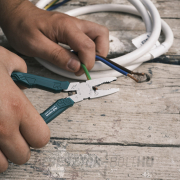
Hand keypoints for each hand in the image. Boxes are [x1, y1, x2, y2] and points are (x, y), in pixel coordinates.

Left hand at [0, 0, 108, 75]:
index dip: (87, 63)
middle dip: (100, 54)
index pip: (88, 46)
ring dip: (96, 51)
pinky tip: (78, 57)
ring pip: (98, 36)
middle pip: (101, 35)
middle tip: (89, 65)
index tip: (79, 72)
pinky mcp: (73, 31)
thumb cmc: (23, 27)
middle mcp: (75, 24)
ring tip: (85, 62)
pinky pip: (89, 39)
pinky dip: (88, 50)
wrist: (18, 17)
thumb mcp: (36, 46)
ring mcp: (75, 27)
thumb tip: (75, 66)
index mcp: (66, 27)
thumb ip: (58, 57)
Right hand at [0, 46, 49, 172]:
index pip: (41, 137)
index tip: (32, 129)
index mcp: (15, 107)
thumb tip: (24, 84)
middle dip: (20, 146)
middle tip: (14, 134)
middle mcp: (1, 127)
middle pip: (23, 156)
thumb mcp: (5, 60)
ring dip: (2, 155)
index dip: (38, 134)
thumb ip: (22, 73)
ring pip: (2, 166)